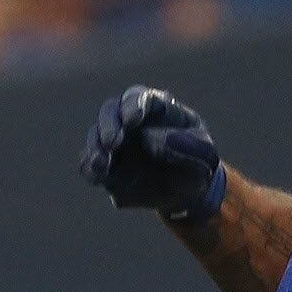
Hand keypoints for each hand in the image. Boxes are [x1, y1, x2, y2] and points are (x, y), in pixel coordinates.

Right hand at [78, 85, 225, 223]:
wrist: (185, 192)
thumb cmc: (197, 165)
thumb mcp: (203, 155)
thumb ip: (183, 144)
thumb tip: (148, 138)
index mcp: (157, 108)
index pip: (141, 98)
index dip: (134, 106)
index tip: (133, 120)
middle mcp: (130, 120)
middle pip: (111, 111)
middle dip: (109, 125)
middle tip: (113, 143)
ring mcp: (115, 142)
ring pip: (95, 136)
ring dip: (95, 148)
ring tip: (102, 165)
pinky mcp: (105, 165)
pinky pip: (89, 163)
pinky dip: (89, 168)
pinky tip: (95, 176)